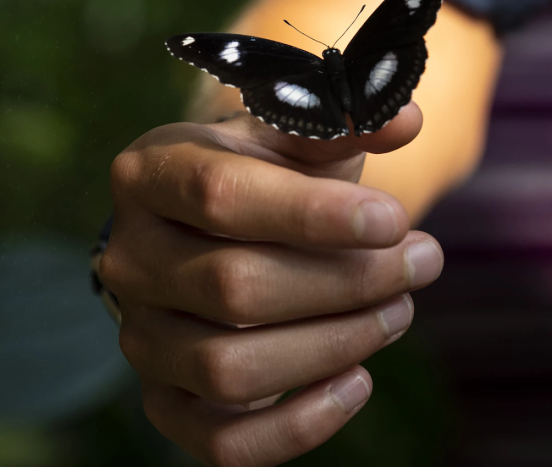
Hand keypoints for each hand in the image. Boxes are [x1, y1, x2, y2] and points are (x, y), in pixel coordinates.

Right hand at [99, 104, 443, 465]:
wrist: (213, 233)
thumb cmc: (263, 176)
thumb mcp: (295, 137)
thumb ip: (346, 121)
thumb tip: (405, 118)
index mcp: (152, 174)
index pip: (220, 196)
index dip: (313, 214)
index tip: (395, 221)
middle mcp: (130, 258)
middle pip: (235, 286)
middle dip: (347, 281)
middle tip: (421, 262)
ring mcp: (141, 336)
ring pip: (229, 368)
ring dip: (334, 345)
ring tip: (399, 311)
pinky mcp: (165, 399)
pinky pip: (221, 443)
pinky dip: (299, 426)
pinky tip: (358, 383)